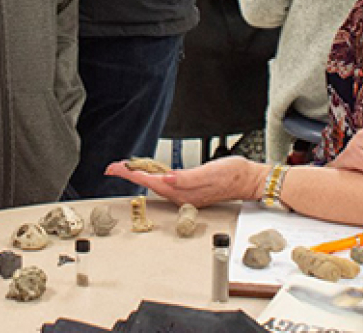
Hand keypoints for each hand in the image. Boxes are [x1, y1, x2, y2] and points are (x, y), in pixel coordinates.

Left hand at [104, 156, 266, 208]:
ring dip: (139, 176)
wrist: (249, 180)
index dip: (132, 174)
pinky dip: (153, 177)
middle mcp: (181, 195)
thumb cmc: (233, 175)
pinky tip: (149, 173)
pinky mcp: (190, 189)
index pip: (150, 181)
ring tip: (125, 169)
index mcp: (183, 191)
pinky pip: (165, 184)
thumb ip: (187, 178)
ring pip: (155, 185)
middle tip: (112, 168)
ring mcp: (185, 193)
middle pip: (148, 184)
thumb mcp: (211, 172)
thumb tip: (166, 180)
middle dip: (130, 175)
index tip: (116, 168)